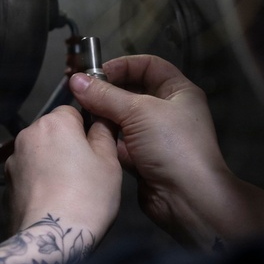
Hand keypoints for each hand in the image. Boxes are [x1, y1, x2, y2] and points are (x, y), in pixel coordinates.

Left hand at [3, 105, 121, 239]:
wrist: (52, 239)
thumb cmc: (88, 197)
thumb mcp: (109, 162)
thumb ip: (104, 134)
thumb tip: (100, 119)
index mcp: (54, 123)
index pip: (72, 111)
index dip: (86, 130)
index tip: (96, 152)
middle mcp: (28, 136)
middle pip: (53, 133)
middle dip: (66, 147)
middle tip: (86, 173)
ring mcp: (12, 162)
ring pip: (39, 155)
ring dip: (51, 165)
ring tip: (69, 191)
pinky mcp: (6, 186)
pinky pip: (28, 177)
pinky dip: (39, 184)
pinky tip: (53, 203)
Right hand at [69, 55, 263, 248]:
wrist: (187, 198)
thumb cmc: (171, 145)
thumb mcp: (139, 111)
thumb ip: (105, 95)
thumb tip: (76, 80)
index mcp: (179, 91)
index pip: (149, 66)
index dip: (123, 65)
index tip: (96, 72)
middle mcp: (169, 111)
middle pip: (132, 92)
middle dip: (107, 92)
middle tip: (78, 92)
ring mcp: (155, 136)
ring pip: (123, 119)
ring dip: (103, 117)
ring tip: (78, 113)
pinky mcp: (143, 159)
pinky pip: (119, 142)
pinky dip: (106, 140)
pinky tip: (88, 137)